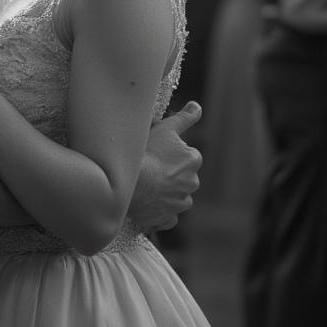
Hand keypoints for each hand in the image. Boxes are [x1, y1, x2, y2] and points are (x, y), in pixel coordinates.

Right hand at [128, 101, 202, 232]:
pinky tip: (146, 203)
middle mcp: (191, 183)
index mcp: (193, 160)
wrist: (130, 182)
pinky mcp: (167, 219)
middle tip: (149, 166)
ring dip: (164, 192)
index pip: (186, 154)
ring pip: (175, 196)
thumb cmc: (147, 151)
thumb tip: (197, 107)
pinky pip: (166, 216)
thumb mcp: (166, 128)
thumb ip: (185, 118)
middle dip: (169, 173)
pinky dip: (159, 211)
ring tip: (145, 184)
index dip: (170, 152)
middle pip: (181, 176)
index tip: (156, 151)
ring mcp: (179, 203)